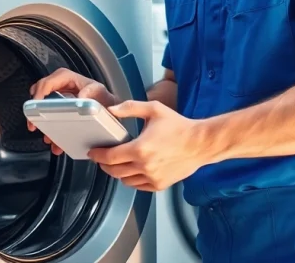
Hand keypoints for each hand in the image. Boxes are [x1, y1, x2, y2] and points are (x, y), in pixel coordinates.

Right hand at [27, 67, 121, 154]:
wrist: (114, 115)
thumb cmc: (107, 101)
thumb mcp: (102, 95)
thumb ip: (93, 92)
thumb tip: (80, 96)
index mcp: (71, 79)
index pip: (51, 80)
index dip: (41, 91)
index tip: (36, 104)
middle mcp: (64, 87)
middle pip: (42, 94)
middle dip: (36, 110)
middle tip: (34, 124)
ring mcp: (61, 99)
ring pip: (43, 108)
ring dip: (43, 124)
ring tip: (48, 138)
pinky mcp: (62, 112)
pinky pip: (50, 119)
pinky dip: (51, 132)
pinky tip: (55, 143)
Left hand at [88, 100, 206, 191]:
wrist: (200, 143)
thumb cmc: (179, 126)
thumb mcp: (154, 109)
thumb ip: (130, 108)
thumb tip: (111, 110)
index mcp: (140, 148)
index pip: (110, 157)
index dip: (98, 155)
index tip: (93, 152)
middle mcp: (145, 166)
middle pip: (114, 171)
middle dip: (104, 165)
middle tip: (101, 158)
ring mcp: (153, 178)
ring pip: (125, 181)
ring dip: (118, 173)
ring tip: (117, 163)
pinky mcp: (160, 185)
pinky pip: (138, 186)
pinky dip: (132, 180)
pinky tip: (132, 170)